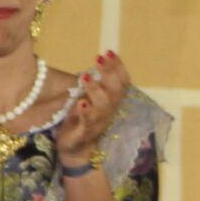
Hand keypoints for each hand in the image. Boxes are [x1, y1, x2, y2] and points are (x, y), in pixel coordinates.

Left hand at [55, 50, 132, 167]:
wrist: (76, 149)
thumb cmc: (83, 119)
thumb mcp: (91, 98)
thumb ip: (96, 83)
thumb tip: (97, 60)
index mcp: (112, 101)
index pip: (123, 82)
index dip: (118, 67)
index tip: (109, 51)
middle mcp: (109, 110)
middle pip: (115, 90)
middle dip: (108, 72)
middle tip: (99, 58)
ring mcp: (98, 122)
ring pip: (103, 105)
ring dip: (95, 89)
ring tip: (85, 76)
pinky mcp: (85, 132)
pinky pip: (88, 122)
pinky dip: (86, 112)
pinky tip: (81, 102)